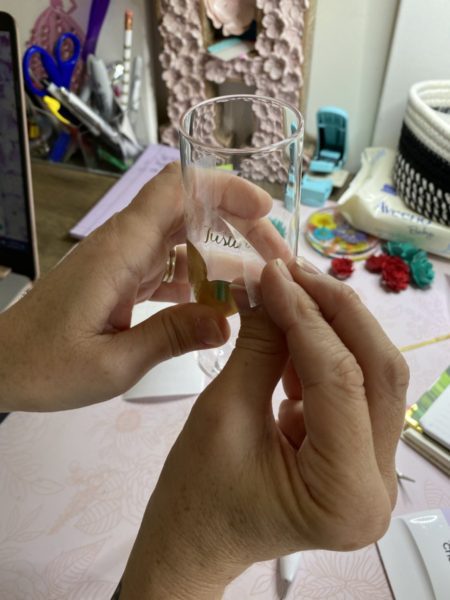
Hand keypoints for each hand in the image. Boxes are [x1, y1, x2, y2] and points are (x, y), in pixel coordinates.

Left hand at [0, 163, 274, 411]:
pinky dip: (200, 279)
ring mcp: (124, 260)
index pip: (175, 189)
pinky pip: (170, 267)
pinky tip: (222, 304)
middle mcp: (125, 245)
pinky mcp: (123, 279)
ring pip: (184, 240)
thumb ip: (171, 337)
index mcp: (121, 250)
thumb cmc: (44, 365)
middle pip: (189, 209)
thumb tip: (230, 322)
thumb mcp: (113, 362)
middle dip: (237, 224)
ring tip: (260, 284)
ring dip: (223, 255)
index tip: (263, 208)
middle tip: (275, 256)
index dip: (223, 187)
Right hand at [121, 259, 408, 598]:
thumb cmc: (195, 496)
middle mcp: (378, 486)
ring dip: (334, 327)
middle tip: (294, 273)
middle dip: (337, 312)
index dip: (307, 317)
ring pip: (373, 376)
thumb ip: (259, 346)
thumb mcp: (222, 413)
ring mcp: (376, 471)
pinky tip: (293, 331)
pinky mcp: (360, 455)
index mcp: (345, 492)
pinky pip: (354, 388)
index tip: (275, 273)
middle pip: (378, 374)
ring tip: (290, 292)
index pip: (341, 380)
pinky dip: (325, 353)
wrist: (194, 540)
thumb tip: (273, 286)